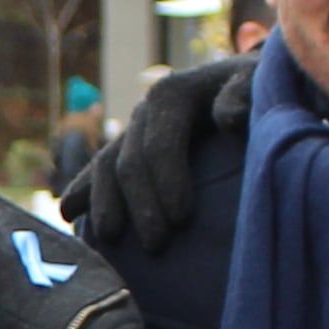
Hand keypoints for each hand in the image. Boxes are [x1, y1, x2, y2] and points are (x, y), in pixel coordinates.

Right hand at [86, 50, 254, 254]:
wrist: (245, 83)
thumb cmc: (257, 90)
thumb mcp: (258, 83)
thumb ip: (245, 95)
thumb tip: (229, 119)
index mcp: (171, 94)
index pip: (160, 143)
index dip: (167, 182)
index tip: (182, 221)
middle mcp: (145, 110)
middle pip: (130, 161)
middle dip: (141, 205)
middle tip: (158, 245)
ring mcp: (133, 130)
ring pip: (106, 167)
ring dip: (106, 204)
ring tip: (111, 239)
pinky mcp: (129, 148)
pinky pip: (99, 170)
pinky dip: (84, 191)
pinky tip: (69, 214)